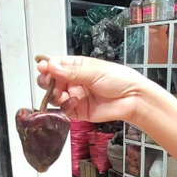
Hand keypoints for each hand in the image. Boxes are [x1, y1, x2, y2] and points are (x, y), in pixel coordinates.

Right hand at [36, 56, 151, 124]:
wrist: (133, 99)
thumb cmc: (120, 80)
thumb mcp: (94, 71)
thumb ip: (71, 72)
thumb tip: (51, 66)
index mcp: (78, 67)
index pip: (57, 65)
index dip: (48, 66)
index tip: (43, 68)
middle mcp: (75, 81)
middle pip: (52, 81)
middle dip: (47, 81)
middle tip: (48, 82)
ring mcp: (76, 96)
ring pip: (55, 96)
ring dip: (54, 94)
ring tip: (60, 92)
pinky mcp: (79, 111)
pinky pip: (64, 110)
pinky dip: (64, 106)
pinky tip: (72, 101)